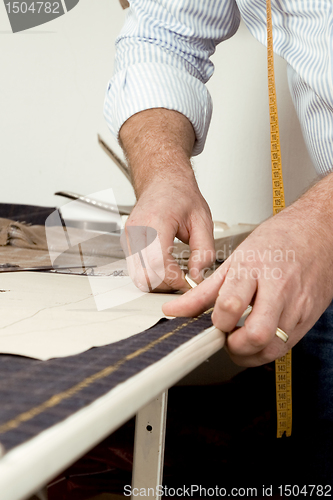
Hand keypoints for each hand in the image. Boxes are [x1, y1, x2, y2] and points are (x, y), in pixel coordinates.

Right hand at [122, 177, 214, 291]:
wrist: (162, 181)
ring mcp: (128, 238)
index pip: (159, 264)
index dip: (175, 279)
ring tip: (177, 274)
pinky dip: (152, 275)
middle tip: (185, 280)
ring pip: (138, 277)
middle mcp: (136, 231)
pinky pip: (136, 270)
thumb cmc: (179, 195)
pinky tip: (167, 268)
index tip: (190, 281)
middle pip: (145, 275)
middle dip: (167, 285)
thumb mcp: (202, 220)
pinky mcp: (127, 245)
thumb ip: (203, 250)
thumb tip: (197, 275)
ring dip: (159, 282)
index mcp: (155, 222)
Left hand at [163, 195, 332, 365]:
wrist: (318, 231)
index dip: (217, 323)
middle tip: (228, 338)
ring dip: (251, 353)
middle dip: (236, 347)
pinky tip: (260, 334)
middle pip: (256, 335)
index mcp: (254, 268)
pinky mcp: (309, 317)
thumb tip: (176, 309)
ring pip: (273, 348)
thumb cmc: (279, 240)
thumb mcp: (236, 259)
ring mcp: (297, 305)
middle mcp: (278, 288)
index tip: (214, 323)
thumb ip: (204, 290)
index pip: (230, 305)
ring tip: (242, 338)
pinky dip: (268, 348)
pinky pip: (287, 346)